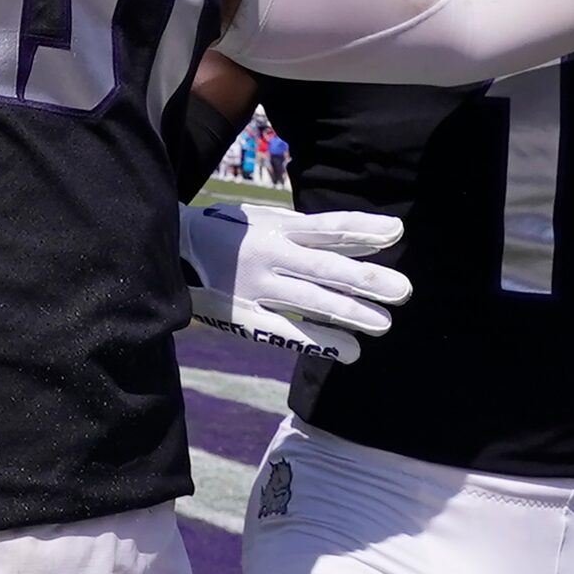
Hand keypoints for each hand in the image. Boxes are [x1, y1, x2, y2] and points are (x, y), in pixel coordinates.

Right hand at [179, 202, 409, 362]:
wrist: (169, 253)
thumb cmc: (232, 235)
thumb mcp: (269, 222)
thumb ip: (314, 233)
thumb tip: (367, 241)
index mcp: (277, 228)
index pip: (327, 228)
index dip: (361, 229)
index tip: (396, 232)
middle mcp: (269, 256)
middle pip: (325, 268)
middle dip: (366, 280)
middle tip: (404, 291)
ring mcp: (256, 288)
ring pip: (310, 302)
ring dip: (350, 313)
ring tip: (384, 324)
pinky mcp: (244, 318)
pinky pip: (287, 333)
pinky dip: (320, 342)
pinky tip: (351, 351)